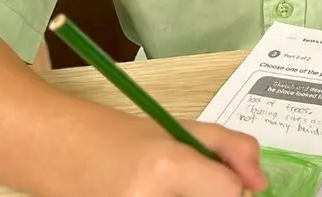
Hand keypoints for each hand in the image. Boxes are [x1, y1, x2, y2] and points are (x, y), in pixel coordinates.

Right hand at [119, 121, 265, 196]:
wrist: (62, 153)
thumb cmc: (123, 140)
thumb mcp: (183, 131)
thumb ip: (233, 149)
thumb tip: (260, 184)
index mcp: (167, 168)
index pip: (229, 192)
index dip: (234, 185)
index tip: (219, 177)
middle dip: (213, 196)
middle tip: (189, 183)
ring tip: (167, 189)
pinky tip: (155, 195)